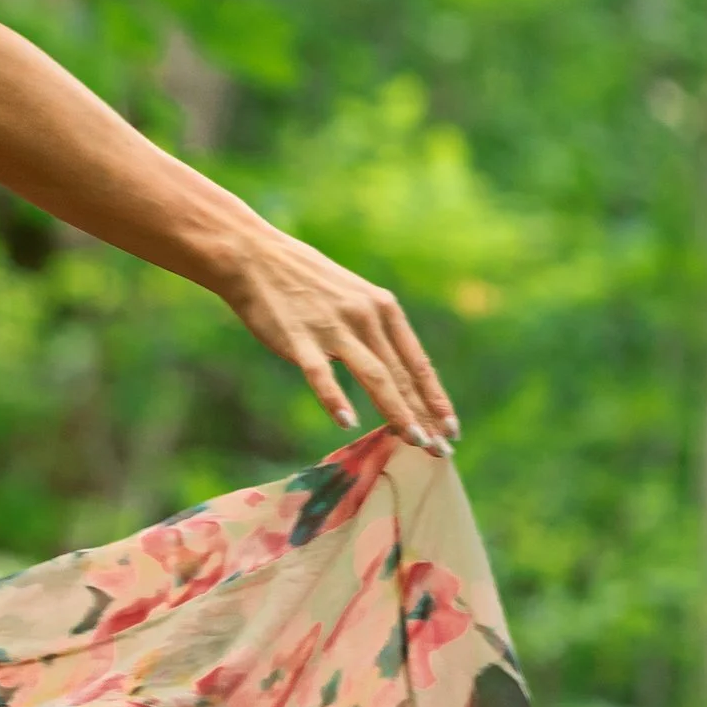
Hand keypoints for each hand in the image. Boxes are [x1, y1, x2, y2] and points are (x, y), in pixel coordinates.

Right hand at [221, 226, 458, 452]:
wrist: (254, 257)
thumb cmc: (304, 282)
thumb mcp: (352, 297)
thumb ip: (374, 330)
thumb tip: (396, 372)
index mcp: (383, 308)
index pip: (417, 362)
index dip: (436, 398)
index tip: (452, 428)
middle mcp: (366, 317)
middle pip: (402, 375)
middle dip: (425, 415)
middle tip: (442, 449)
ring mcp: (333, 327)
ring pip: (375, 376)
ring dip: (398, 412)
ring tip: (415, 440)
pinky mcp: (299, 338)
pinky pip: (322, 374)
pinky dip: (335, 399)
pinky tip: (348, 422)